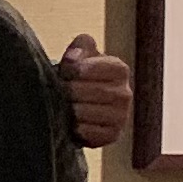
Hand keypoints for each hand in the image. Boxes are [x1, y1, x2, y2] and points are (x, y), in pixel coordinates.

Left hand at [58, 33, 132, 149]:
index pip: (98, 67)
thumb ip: (80, 46)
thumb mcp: (81, 56)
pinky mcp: (112, 135)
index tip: (65, 72)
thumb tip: (73, 57)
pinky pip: (89, 133)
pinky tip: (70, 123)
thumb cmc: (80, 77)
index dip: (77, 70)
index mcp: (119, 69)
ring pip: (86, 112)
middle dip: (68, 91)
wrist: (82, 106)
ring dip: (69, 110)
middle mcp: (125, 93)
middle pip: (90, 91)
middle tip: (58, 91)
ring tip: (62, 106)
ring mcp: (121, 116)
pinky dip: (75, 128)